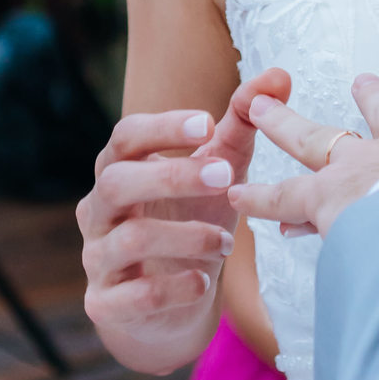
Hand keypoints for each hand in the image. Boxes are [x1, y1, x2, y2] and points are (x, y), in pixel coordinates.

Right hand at [77, 68, 291, 370]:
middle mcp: (99, 208)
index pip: (127, 136)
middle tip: (227, 178)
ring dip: (187, 236)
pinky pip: (131, 296)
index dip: (163, 128)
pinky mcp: (105, 304)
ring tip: (229, 243)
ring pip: (129, 238)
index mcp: (121, 167)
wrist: (172, 299)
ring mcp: (97, 257)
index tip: (207, 123)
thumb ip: (244, 121)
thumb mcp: (220, 167)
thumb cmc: (193, 216)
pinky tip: (204, 280)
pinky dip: (173, 288)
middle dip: (173, 176)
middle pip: (117, 181)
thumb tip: (281, 75)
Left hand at [228, 72, 378, 265]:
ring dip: (285, 132)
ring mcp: (365, 171)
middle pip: (370, 119)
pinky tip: (236, 194)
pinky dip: (264, 194)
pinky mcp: (333, 202)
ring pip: (317, 146)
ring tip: (255, 119)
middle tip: (330, 89)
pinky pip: (289, 196)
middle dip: (354, 102)